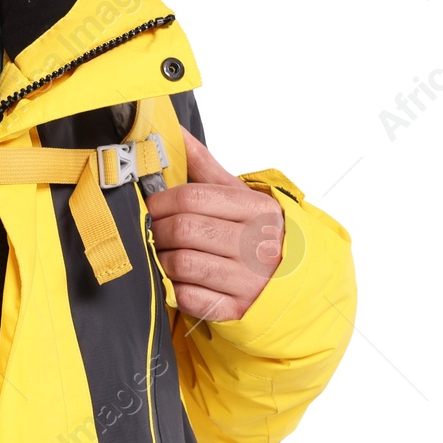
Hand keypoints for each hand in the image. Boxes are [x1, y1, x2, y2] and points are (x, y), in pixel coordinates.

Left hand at [143, 129, 284, 322]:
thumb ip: (205, 167)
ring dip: (161, 258)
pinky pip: (187, 297)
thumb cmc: (256, 236)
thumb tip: (173, 131)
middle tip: (150, 231)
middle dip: (157, 230)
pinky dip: (172, 288)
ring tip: (162, 253)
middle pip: (184, 229)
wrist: (293, 287)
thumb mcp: (240, 199)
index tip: (148, 206)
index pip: (193, 197)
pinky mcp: (236, 311)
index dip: (160, 201)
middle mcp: (258, 245)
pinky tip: (176, 280)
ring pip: (181, 263)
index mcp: (258, 211)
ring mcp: (249, 281)